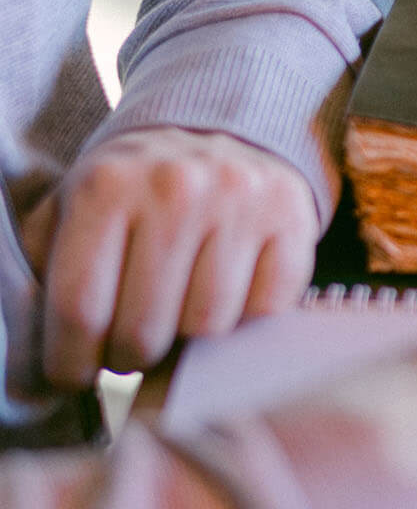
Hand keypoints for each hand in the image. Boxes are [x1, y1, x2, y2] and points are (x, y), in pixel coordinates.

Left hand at [20, 129, 318, 389]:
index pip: (78, 308)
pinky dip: (244, 321)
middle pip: (143, 328)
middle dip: (129, 356)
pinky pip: (265, 309)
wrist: (219, 134)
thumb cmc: (135, 192)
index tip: (73, 375)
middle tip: (128, 348)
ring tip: (175, 323)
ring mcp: (242, 201)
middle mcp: (177, 187)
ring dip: (188, 342)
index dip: (71, 361)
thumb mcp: (72, 210)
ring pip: (207, 326)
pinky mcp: (292, 216)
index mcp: (107, 186)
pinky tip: (225, 301)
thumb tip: (31, 361)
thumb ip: (44, 271)